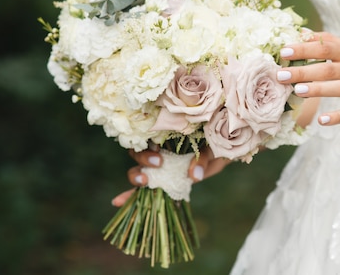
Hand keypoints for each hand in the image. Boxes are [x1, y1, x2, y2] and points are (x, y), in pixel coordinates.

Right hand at [111, 145, 229, 206]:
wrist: (222, 155)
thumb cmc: (215, 146)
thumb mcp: (212, 150)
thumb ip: (202, 159)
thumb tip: (194, 175)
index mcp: (167, 137)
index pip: (147, 138)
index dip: (147, 148)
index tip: (159, 156)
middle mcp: (159, 151)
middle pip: (138, 154)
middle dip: (142, 162)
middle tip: (158, 165)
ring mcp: (159, 168)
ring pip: (138, 170)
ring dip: (136, 178)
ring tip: (145, 183)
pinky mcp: (163, 182)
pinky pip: (143, 190)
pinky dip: (129, 196)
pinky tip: (117, 202)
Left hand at [277, 32, 339, 125]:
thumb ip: (331, 43)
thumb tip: (302, 34)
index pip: (325, 46)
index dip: (304, 48)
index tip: (284, 51)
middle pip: (327, 67)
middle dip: (302, 70)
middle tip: (281, 74)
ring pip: (338, 88)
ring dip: (317, 90)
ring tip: (297, 91)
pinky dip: (336, 117)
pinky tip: (322, 120)